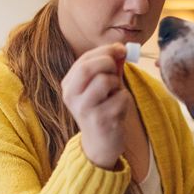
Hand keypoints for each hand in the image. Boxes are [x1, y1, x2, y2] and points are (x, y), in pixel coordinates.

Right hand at [60, 43, 133, 169]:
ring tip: (115, 95)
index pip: (83, 60)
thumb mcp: (103, 86)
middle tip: (118, 70)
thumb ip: (110, 67)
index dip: (105, 51)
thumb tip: (120, 48)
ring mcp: (84, 110)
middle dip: (108, 62)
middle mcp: (71, 97)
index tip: (121, 49)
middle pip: (87, 68)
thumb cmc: (103, 109)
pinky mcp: (100, 121)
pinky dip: (125, 100)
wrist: (101, 144)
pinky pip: (120, 98)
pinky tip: (118, 111)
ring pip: (105, 81)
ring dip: (118, 84)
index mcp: (69, 85)